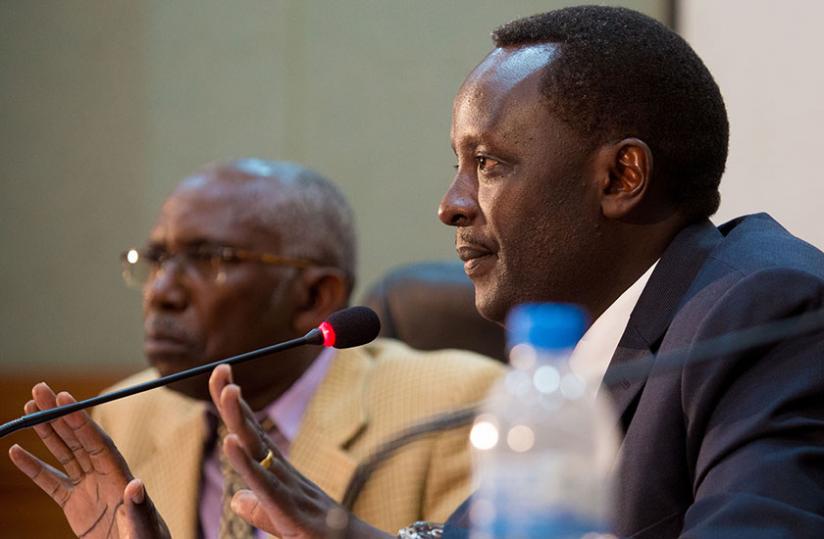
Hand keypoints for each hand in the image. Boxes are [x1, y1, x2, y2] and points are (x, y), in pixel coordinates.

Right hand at [8, 383, 169, 538]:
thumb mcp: (143, 528)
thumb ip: (138, 508)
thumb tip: (136, 484)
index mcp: (120, 476)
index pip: (97, 442)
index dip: (80, 420)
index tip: (64, 398)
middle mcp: (104, 475)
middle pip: (77, 438)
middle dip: (58, 414)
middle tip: (39, 389)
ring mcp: (88, 487)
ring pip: (64, 453)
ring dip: (46, 431)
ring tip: (29, 408)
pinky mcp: (74, 504)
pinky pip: (51, 481)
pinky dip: (33, 467)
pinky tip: (17, 451)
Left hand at [208, 364, 391, 538]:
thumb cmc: (320, 534)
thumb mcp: (282, 521)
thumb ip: (259, 508)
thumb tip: (236, 498)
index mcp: (277, 473)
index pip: (251, 434)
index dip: (235, 407)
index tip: (222, 377)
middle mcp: (282, 473)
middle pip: (251, 432)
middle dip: (233, 401)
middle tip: (220, 368)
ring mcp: (288, 487)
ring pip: (259, 449)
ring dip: (241, 419)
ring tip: (228, 391)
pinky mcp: (290, 509)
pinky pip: (265, 483)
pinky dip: (246, 462)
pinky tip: (230, 442)